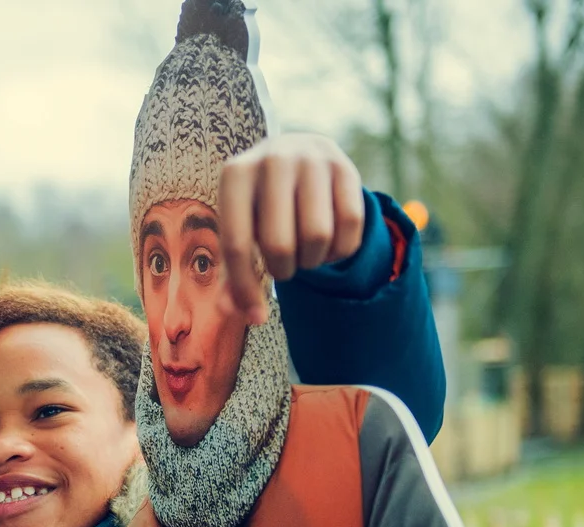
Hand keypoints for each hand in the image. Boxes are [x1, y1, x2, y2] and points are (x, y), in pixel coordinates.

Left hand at [218, 132, 365, 323]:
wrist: (295, 151)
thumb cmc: (257, 203)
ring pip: (317, 237)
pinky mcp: (346, 167)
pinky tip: (327, 245)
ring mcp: (313, 159)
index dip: (246, 289)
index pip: (237, 245)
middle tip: (283, 265)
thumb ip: (233, 270)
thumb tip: (233, 312)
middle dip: (283, 270)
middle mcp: (273, 160)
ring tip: (303, 253)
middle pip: (279, 245)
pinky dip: (339, 251)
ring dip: (312, 261)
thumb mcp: (238, 226)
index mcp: (235, 174)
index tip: (257, 316)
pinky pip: (350, 227)